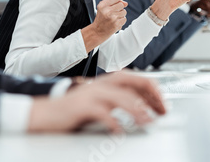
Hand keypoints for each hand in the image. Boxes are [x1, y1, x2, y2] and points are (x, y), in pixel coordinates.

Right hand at [27, 71, 165, 132]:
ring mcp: (91, 93)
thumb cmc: (74, 110)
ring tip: (148, 121)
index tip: (162, 105)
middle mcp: (100, 84)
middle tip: (162, 110)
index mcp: (106, 82)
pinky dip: (113, 122)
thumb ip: (117, 100)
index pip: (136, 79)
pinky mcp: (82, 106)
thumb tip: (142, 107)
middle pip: (131, 81)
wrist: (46, 113)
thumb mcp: (99, 102)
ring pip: (120, 97)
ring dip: (137, 110)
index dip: (153, 91)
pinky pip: (102, 113)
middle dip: (150, 94)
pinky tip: (120, 131)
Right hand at [81, 0, 127, 51]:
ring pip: (124, 12)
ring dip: (120, 16)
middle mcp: (107, 10)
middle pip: (121, 4)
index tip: (115, 6)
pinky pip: (124, 19)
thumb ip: (114, 3)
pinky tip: (115, 23)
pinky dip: (121, 21)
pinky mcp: (116, 24)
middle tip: (112, 14)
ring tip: (113, 19)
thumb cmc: (101, 20)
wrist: (97, 32)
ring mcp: (112, 17)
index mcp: (102, 5)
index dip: (118, 1)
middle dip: (119, 9)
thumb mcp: (103, 8)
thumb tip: (126, 3)